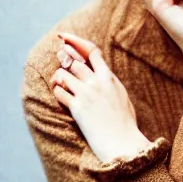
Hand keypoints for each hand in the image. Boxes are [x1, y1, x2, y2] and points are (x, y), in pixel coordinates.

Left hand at [49, 32, 152, 163]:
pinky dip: (58, 92)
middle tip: (59, 60)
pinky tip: (62, 96)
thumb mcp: (121, 95)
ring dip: (59, 77)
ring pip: (63, 74)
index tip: (64, 37)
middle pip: (73, 61)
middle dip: (63, 59)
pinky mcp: (77, 108)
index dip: (75, 41)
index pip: (91, 51)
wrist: (123, 144)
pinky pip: (59, 92)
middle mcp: (97, 83)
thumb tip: (98, 71)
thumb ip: (109, 81)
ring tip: (60, 82)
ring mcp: (86, 95)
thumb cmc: (124, 123)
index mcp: (110, 78)